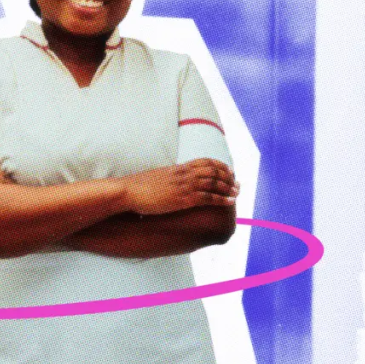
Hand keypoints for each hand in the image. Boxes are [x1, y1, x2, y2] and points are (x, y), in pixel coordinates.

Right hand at [119, 158, 237, 215]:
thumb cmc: (138, 186)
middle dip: (227, 177)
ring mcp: (183, 186)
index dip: (218, 165)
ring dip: (228, 188)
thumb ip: (168, 177)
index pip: (204, 161)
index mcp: (177, 168)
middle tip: (236, 183)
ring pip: (213, 183)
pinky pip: (207, 197)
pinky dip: (221, 199)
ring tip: (237, 193)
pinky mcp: (182, 199)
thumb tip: (172, 180)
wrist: (128, 191)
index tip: (228, 170)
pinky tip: (230, 202)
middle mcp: (183, 174)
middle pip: (212, 171)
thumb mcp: (157, 177)